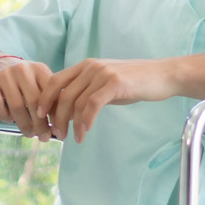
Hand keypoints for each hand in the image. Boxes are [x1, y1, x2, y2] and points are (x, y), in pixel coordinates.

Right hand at [0, 56, 55, 140]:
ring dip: (24, 124)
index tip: (56, 128)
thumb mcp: (38, 82)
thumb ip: (51, 97)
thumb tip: (67, 119)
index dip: (54, 113)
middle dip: (40, 124)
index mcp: (38, 69)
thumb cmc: (22, 80)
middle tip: (44, 137)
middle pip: (34, 101)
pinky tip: (10, 120)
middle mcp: (22, 69)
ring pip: (16, 106)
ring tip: (29, 134)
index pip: (50, 93)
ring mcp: (4, 74)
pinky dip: (5, 117)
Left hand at [36, 58, 177, 142]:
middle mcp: (90, 67)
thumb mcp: (105, 87)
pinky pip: (92, 105)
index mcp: (85, 66)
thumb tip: (68, 114)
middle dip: (55, 117)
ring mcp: (102, 74)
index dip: (44, 100)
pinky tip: (84, 134)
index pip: (55, 81)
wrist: (162, 76)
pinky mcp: (114, 83)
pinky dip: (85, 122)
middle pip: (61, 94)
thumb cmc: (134, 84)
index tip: (41, 118)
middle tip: (56, 135)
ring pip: (75, 101)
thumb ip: (86, 95)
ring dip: (70, 124)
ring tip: (72, 139)